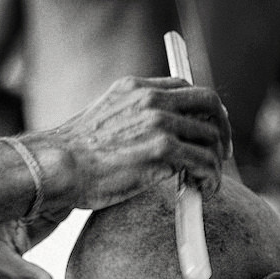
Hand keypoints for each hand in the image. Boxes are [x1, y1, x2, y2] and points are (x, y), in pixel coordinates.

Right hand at [25, 76, 232, 210]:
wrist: (57, 169)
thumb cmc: (74, 158)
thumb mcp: (103, 123)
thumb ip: (131, 121)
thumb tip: (156, 142)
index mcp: (135, 88)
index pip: (184, 87)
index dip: (202, 108)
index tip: (206, 127)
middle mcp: (151, 99)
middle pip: (208, 102)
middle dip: (221, 128)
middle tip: (221, 152)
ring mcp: (159, 123)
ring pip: (211, 136)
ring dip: (216, 161)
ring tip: (209, 182)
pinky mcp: (163, 150)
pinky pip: (205, 162)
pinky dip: (212, 177)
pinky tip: (205, 190)